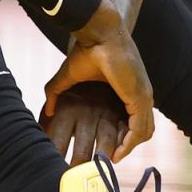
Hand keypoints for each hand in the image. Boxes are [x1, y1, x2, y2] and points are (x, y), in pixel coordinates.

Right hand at [44, 0, 153, 161]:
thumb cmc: (86, 49)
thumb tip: (47, 110)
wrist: (98, 32)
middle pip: (142, 129)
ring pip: (143, 132)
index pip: (133, 119)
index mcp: (129, 89)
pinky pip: (140, 129)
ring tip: (111, 159)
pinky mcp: (140, 97)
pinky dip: (129, 143)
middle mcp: (140, 94)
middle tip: (108, 158)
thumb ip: (57, 92)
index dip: (121, 136)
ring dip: (128, 148)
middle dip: (126, 145)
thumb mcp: (69, 76)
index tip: (106, 148)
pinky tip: (117, 153)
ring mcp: (143, 96)